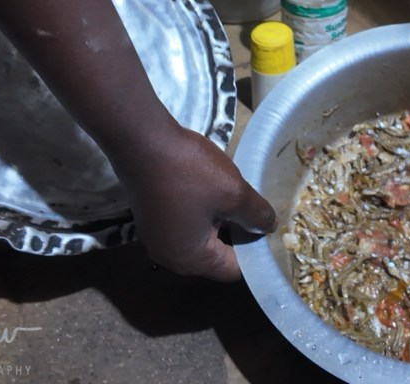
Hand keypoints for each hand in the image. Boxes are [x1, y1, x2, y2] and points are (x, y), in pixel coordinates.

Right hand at [110, 123, 276, 281]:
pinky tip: (210, 190)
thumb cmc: (189, 171)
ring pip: (199, 237)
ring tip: (236, 197)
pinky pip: (184, 224)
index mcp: (190, 260)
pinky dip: (200, 212)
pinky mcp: (149, 217)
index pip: (232, 270)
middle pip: (215, 255)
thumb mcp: (234, 193)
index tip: (268, 230)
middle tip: (256, 212)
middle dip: (237, 235)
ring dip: (218, 221)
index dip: (255, 252)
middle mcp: (169, 256)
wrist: (141, 139)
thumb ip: (255, 215)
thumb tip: (267, 227)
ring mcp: (155, 237)